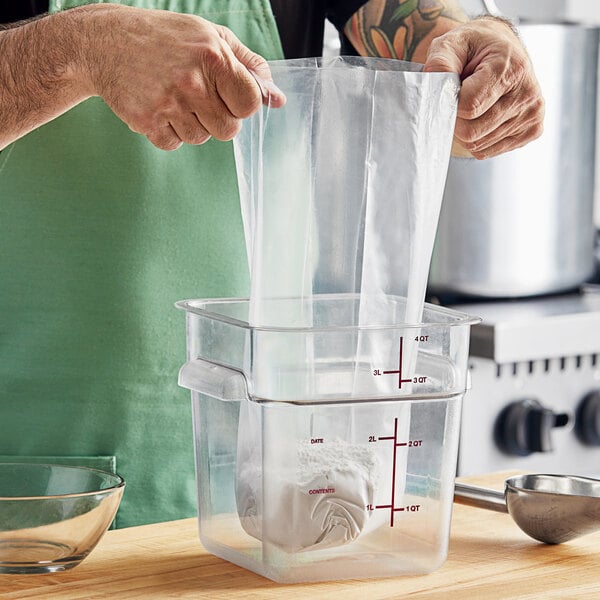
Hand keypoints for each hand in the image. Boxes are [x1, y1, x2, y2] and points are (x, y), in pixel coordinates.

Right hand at [79, 5, 285, 149]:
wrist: (104, 42)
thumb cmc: (167, 38)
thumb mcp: (212, 37)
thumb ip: (249, 66)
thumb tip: (278, 100)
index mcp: (214, 57)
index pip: (250, 104)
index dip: (242, 105)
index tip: (228, 95)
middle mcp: (192, 81)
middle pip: (229, 130)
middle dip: (219, 119)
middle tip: (200, 97)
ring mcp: (168, 103)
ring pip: (202, 138)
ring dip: (193, 124)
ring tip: (175, 98)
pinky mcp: (147, 121)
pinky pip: (175, 144)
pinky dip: (169, 132)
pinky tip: (158, 107)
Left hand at [424, 17, 543, 158]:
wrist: (501, 49)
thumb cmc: (475, 47)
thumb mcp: (452, 43)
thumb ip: (440, 63)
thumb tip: (434, 88)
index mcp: (511, 69)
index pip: (468, 108)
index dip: (451, 103)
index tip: (453, 89)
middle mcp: (527, 94)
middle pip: (472, 132)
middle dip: (457, 120)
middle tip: (460, 100)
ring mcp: (532, 114)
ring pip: (478, 144)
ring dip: (466, 130)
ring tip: (475, 104)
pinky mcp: (532, 130)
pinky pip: (487, 151)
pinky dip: (478, 138)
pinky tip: (484, 116)